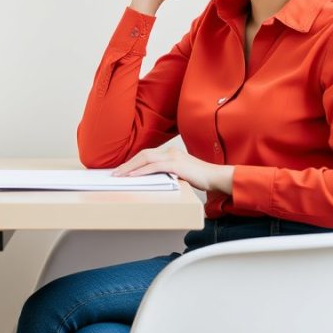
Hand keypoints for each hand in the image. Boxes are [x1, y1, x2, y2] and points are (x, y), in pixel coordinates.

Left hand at [111, 146, 233, 193]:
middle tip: (115, 173)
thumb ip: (168, 173)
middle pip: (143, 155)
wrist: (216, 177)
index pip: (147, 155)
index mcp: (171, 152)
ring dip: (130, 167)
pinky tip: (133, 176)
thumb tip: (154, 180)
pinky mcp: (176, 164)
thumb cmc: (201, 178)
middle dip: (127, 164)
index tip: (122, 170)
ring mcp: (173, 157)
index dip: (133, 162)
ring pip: (146, 159)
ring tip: (119, 175)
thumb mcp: (181, 173)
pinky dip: (142, 171)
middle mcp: (170, 151)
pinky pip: (154, 167)